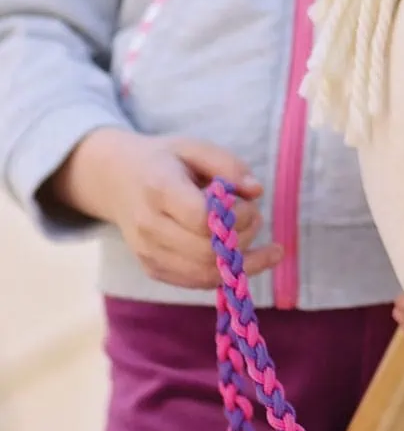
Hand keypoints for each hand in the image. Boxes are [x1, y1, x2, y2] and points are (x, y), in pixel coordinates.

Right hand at [48, 127, 281, 288]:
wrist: (117, 179)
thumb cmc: (164, 161)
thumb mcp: (196, 148)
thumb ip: (229, 166)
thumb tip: (256, 191)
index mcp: (158, 189)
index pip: (201, 218)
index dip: (235, 217)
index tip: (248, 203)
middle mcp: (148, 226)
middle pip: (206, 251)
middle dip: (243, 238)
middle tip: (255, 217)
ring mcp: (148, 252)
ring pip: (205, 274)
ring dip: (243, 261)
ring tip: (260, 241)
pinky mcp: (154, 269)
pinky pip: (198, 281)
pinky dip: (229, 273)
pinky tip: (252, 258)